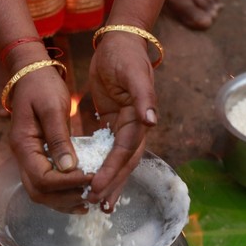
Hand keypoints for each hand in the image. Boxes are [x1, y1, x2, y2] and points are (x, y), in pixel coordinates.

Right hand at [7, 64, 89, 212]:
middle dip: (65, 198)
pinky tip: (82, 192)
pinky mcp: (38, 156)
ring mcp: (28, 158)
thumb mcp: (53, 107)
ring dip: (64, 200)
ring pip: (41, 192)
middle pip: (39, 192)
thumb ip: (59, 138)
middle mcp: (22, 156)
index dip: (67, 183)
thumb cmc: (42, 85)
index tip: (91, 178)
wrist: (31, 73)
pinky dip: (63, 192)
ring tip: (89, 199)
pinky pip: (47, 182)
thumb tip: (68, 168)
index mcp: (23, 144)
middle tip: (91, 194)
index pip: (42, 178)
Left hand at [87, 31, 157, 210]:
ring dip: (110, 181)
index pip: (126, 150)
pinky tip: (93, 181)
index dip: (113, 169)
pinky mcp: (112, 124)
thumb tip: (152, 121)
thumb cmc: (126, 55)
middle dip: (112, 183)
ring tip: (100, 204)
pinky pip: (108, 150)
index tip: (97, 185)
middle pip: (125, 162)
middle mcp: (135, 126)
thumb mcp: (133, 72)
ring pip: (118, 161)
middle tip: (98, 204)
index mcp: (140, 118)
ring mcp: (124, 126)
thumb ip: (144, 97)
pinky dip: (102, 166)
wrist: (119, 41)